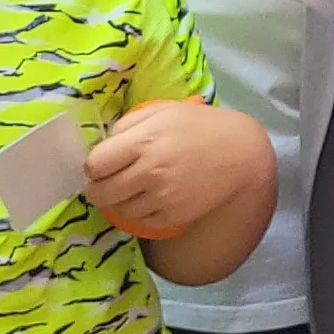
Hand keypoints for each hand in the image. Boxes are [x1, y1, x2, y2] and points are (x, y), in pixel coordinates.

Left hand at [83, 98, 265, 241]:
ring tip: (131, 189)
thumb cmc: (198, 126)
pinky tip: (149, 199)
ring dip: (118, 201)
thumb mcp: (162, 112)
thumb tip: (101, 148)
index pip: (94, 164)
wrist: (240, 154)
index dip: (93, 165)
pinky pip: (140, 222)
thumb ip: (127, 125)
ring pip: (118, 210)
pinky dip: (139, 213)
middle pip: (100, 193)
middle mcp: (150, 172)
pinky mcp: (173, 217)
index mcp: (144, 141)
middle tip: (106, 182)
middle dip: (97, 188)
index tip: (102, 164)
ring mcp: (162, 198)